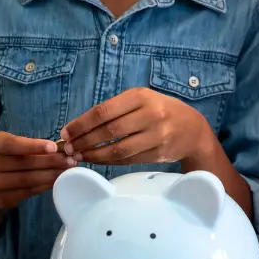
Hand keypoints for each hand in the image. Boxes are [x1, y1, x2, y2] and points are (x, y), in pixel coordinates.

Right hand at [0, 131, 71, 210]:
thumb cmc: (7, 160)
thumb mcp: (13, 148)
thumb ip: (31, 146)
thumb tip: (61, 148)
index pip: (12, 144)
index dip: (33, 145)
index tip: (53, 147)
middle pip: (24, 163)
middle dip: (50, 161)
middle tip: (70, 160)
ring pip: (27, 179)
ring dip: (50, 174)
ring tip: (66, 171)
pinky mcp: (1, 198)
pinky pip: (28, 191)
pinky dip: (44, 186)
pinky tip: (56, 181)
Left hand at [60, 88, 214, 166]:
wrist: (193, 130)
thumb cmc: (160, 111)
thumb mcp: (142, 100)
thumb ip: (116, 109)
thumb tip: (80, 126)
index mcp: (141, 96)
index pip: (104, 111)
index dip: (81, 124)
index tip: (66, 132)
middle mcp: (150, 114)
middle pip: (109, 131)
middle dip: (84, 141)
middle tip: (68, 148)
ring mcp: (156, 136)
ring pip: (117, 149)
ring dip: (94, 155)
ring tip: (79, 156)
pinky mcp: (158, 154)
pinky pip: (127, 160)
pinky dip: (108, 162)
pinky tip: (96, 161)